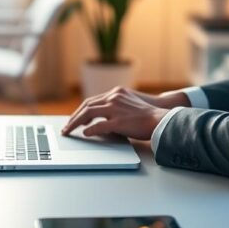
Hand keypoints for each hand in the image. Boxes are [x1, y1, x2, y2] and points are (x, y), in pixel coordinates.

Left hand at [61, 87, 188, 139]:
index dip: (80, 111)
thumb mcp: (128, 105)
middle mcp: (114, 97)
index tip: (73, 119)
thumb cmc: (147, 115)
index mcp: (116, 93)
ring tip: (69, 131)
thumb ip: (114, 109)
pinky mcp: (119, 120)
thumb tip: (100, 120)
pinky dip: (90, 129)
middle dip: (74, 117)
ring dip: (76, 123)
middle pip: (87, 106)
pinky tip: (85, 134)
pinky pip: (99, 125)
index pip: (92, 101)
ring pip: (89, 113)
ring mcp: (116, 108)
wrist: (162, 118)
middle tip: (66, 127)